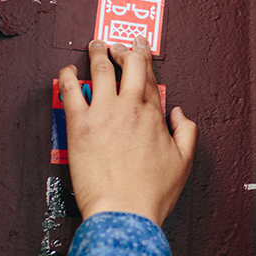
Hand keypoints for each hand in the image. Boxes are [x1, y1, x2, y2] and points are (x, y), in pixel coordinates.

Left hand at [58, 38, 197, 224]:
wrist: (124, 211)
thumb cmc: (150, 193)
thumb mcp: (183, 163)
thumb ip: (186, 133)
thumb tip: (180, 114)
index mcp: (153, 115)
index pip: (149, 77)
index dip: (144, 59)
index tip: (140, 50)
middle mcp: (129, 107)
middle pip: (128, 65)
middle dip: (124, 49)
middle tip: (118, 45)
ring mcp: (103, 113)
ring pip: (100, 70)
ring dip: (97, 53)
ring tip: (94, 46)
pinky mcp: (80, 124)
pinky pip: (71, 89)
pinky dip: (69, 75)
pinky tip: (68, 71)